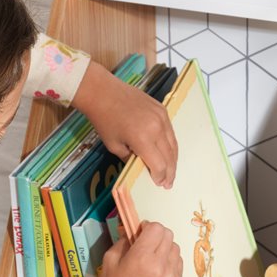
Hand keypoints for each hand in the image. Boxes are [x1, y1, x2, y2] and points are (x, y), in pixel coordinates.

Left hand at [73, 60, 177, 188]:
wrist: (103, 92)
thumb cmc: (104, 120)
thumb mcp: (113, 146)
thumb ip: (130, 158)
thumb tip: (141, 166)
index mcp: (143, 139)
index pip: (159, 164)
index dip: (160, 177)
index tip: (159, 184)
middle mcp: (157, 128)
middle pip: (169, 156)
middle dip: (170, 171)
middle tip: (168, 183)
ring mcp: (162, 117)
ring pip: (173, 143)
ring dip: (173, 159)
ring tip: (170, 171)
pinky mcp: (162, 109)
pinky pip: (171, 131)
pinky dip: (171, 144)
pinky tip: (168, 152)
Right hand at [94, 222, 182, 276]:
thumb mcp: (110, 258)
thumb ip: (124, 240)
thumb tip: (134, 230)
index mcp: (141, 257)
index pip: (156, 228)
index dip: (148, 226)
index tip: (141, 232)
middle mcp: (159, 265)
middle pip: (168, 235)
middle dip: (157, 235)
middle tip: (147, 242)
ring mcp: (170, 276)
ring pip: (175, 248)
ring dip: (165, 247)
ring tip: (153, 255)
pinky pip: (178, 262)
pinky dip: (170, 260)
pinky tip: (158, 267)